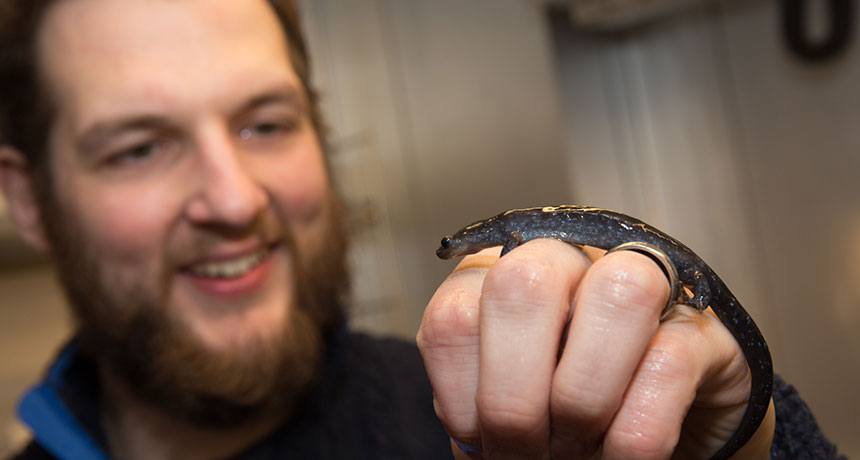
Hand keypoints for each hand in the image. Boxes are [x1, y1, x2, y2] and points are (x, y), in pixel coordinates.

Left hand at [417, 239, 773, 458]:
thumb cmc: (570, 408)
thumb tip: (479, 435)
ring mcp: (647, 285)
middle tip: (528, 452)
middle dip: (514, 399)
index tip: (479, 439)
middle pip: (523, 285)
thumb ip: (484, 399)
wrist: (658, 423)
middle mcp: (573, 260)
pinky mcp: (703, 330)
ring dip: (582, 405)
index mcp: (503, 274)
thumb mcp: (512, 400)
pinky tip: (622, 456)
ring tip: (580, 451)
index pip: (454, 315)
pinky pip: (668, 365)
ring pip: (614, 296)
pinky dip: (634, 435)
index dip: (461, 393)